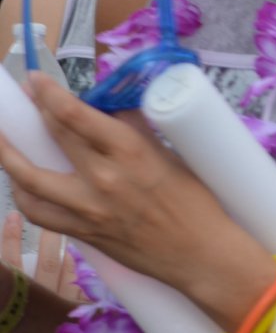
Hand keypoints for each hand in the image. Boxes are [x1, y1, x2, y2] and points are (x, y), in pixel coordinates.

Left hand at [0, 74, 243, 285]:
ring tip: (2, 139)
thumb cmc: (197, 202)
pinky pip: (38, 213)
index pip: (77, 115)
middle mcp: (103, 177)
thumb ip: (138, 131)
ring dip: (9, 155)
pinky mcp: (82, 232)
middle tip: (25, 97)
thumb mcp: (174, 156)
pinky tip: (19, 183)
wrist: (199, 253)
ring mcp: (88, 208)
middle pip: (54, 136)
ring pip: (30, 178)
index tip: (36, 79)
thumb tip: (113, 108)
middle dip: (34, 111)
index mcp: (131, 151)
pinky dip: (23, 195)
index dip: (49, 94)